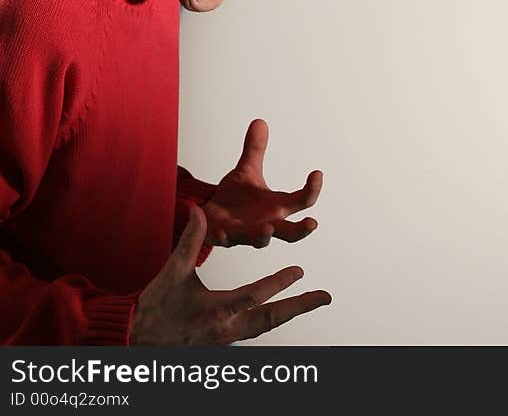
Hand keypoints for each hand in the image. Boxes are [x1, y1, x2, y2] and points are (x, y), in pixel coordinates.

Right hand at [130, 207, 330, 344]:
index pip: (255, 295)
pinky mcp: (225, 344)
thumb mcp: (173, 272)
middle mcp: (228, 328)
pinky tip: (283, 313)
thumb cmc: (155, 306)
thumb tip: (197, 210)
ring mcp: (228, 340)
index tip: (299, 271)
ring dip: (290, 312)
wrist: (136, 339)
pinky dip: (272, 320)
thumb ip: (189, 240)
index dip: (278, 283)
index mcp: (217, 310)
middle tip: (325, 296)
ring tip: (313, 301)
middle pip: (272, 317)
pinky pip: (256, 331)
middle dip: (300, 306)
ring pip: (267, 326)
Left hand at [202, 119, 322, 247]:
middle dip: (301, 230)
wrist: (212, 215)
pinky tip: (219, 232)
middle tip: (313, 223)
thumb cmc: (236, 198)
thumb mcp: (246, 171)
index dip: (312, 189)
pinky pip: (224, 240)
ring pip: (260, 240)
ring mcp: (247, 233)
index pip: (301, 201)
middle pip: (290, 232)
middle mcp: (267, 223)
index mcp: (277, 206)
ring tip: (267, 229)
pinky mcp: (225, 238)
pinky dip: (223, 237)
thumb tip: (259, 122)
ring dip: (263, 236)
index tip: (317, 173)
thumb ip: (254, 150)